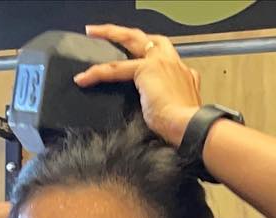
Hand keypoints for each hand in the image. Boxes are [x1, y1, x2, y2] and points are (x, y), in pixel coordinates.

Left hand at [75, 24, 201, 147]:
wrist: (190, 127)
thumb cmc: (186, 128)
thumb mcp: (179, 113)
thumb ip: (169, 105)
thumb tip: (158, 113)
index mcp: (184, 74)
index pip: (164, 57)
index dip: (150, 56)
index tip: (140, 61)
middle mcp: (174, 63)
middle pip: (148, 39)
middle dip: (127, 33)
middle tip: (110, 31)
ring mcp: (160, 62)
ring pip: (130, 40)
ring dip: (110, 34)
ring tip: (93, 33)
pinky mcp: (146, 70)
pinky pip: (115, 69)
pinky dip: (97, 73)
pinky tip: (84, 78)